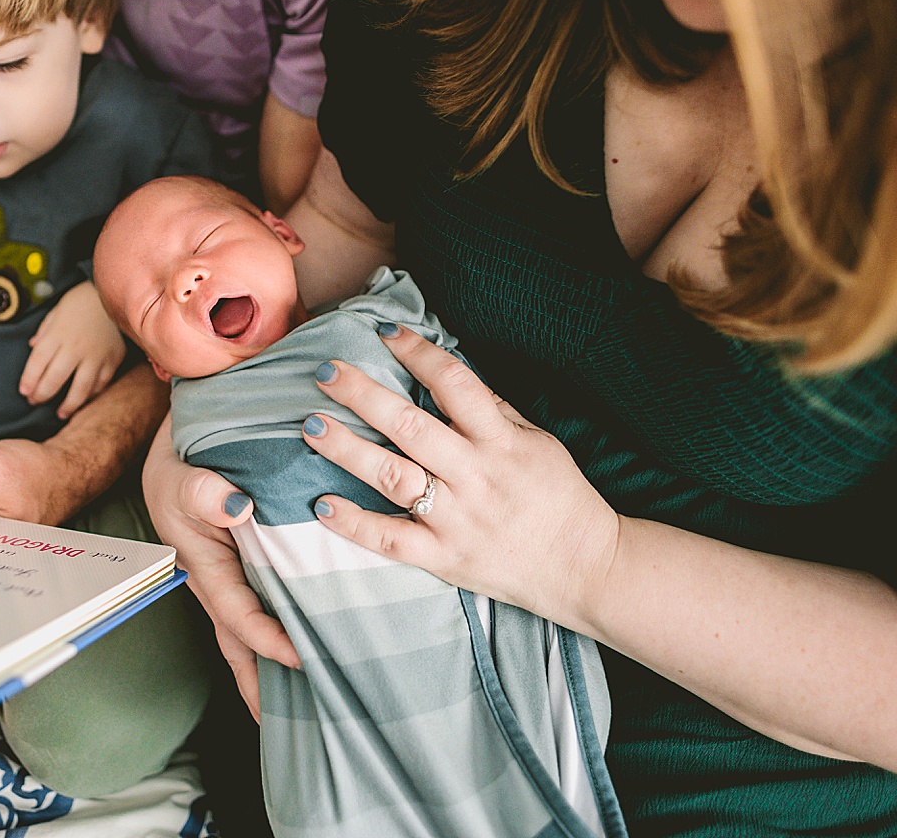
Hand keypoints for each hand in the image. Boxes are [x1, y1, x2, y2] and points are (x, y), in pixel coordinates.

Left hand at [20, 281, 124, 419]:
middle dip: (42, 394)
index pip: (37, 362)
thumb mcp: (56, 311)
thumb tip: (32, 347)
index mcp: (58, 334)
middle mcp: (75, 346)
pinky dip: (92, 394)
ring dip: (68, 404)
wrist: (112, 294)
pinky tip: (84, 399)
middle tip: (36, 402)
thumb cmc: (80, 301)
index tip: (24, 392)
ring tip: (60, 413)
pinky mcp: (113, 358)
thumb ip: (44, 331)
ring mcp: (96, 354)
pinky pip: (102, 383)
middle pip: (55, 379)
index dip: (29, 380)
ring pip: (80, 388)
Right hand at [143, 416, 300, 718]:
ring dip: (278, 662)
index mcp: (204, 569)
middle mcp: (219, 582)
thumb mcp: (183, 473)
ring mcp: (233, 578)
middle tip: (302, 722)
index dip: (270, 641)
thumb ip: (203, 490)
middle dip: (265, 685)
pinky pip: (271, 603)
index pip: (239, 617)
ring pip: (256, 629)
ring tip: (313, 698)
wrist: (179, 445)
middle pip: (244, 643)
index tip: (304, 657)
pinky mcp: (250, 566)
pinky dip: (288, 626)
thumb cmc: (180, 463)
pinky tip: (316, 636)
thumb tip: (236, 506)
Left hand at [301, 325, 620, 624]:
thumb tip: (445, 373)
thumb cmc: (560, 496)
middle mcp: (475, 475)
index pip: (454, 383)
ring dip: (346, 450)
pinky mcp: (443, 557)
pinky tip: (321, 505)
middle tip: (325, 371)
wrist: (586, 567)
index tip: (384, 330)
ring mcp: (457, 518)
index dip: (417, 352)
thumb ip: (494, 410)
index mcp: (501, 441)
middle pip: (409, 426)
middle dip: (362, 394)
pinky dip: (353, 523)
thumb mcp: (539, 441)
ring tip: (309, 425)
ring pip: (391, 477)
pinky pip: (390, 539)